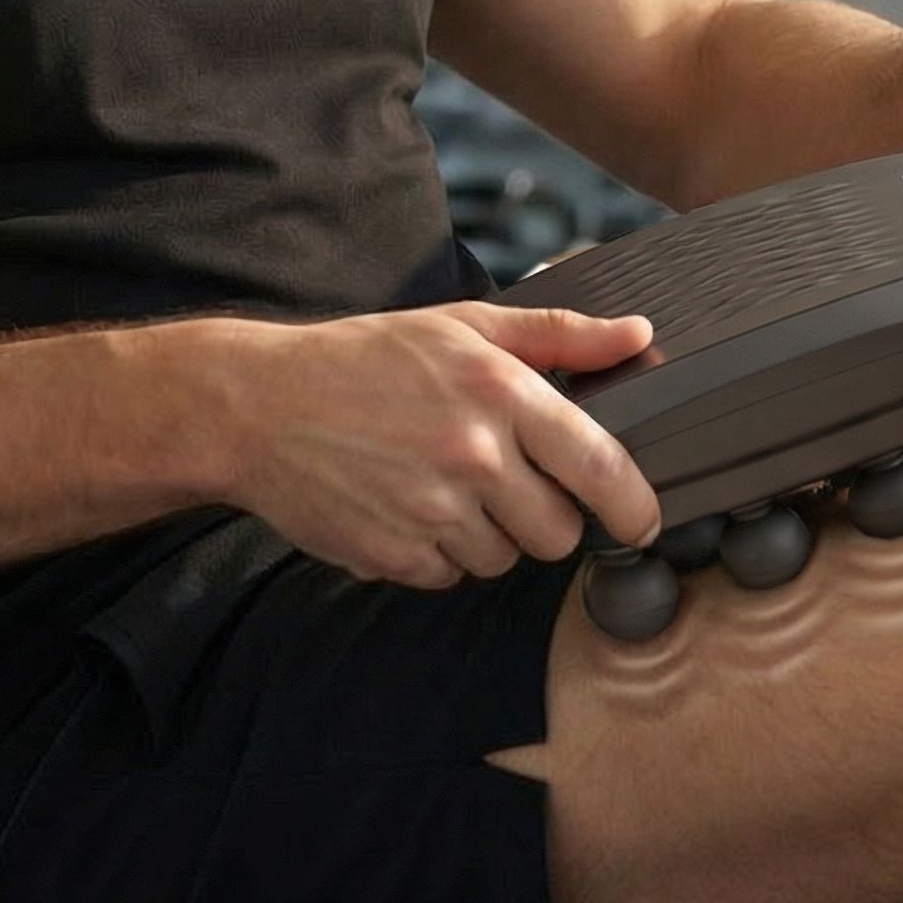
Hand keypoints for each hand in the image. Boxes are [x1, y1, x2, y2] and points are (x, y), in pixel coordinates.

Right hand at [213, 304, 661, 589]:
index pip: (601, 466)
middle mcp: (472, 454)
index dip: (635, 503)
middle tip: (505, 481)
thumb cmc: (366, 358)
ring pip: (504, 559)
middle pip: (559, 533)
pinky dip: (437, 552)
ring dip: (487, 534)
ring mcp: (431, 511)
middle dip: (544, 516)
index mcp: (498, 391)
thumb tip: (639, 336)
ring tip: (442, 484)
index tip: (643, 518)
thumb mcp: (463, 326)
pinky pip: (449, 576)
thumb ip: (560, 336)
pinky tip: (406, 505)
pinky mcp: (395, 555)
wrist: (260, 404)